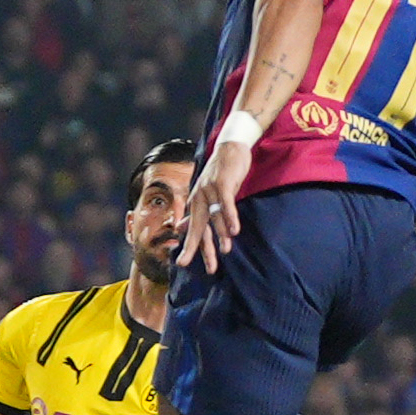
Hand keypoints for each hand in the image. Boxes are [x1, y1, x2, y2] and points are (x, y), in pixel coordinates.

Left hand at [176, 138, 252, 272]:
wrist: (230, 147)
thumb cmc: (220, 173)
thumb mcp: (206, 193)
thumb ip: (196, 211)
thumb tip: (181, 228)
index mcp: (195, 202)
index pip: (193, 230)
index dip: (190, 247)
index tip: (184, 264)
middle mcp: (199, 198)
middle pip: (198, 228)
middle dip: (198, 249)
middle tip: (203, 267)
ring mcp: (210, 190)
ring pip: (214, 218)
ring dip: (221, 235)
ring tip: (226, 251)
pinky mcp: (222, 183)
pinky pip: (226, 204)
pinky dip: (230, 217)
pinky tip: (235, 231)